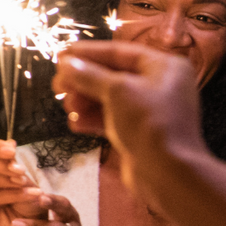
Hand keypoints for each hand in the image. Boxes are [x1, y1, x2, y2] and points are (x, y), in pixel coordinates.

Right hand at [0, 138, 47, 225]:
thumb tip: (10, 143)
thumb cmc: (25, 196)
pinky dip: (14, 194)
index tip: (12, 151)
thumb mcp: (23, 175)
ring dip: (2, 178)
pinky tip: (30, 194)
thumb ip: (13, 161)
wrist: (31, 222)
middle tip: (20, 171)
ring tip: (23, 183)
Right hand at [53, 41, 207, 200]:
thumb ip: (88, 75)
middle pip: (111, 76)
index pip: (119, 52)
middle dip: (83, 81)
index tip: (60, 55)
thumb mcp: (117, 91)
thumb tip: (65, 63)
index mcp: (163, 67)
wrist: (168, 174)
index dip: (88, 53)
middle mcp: (159, 85)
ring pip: (108, 98)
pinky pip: (111, 119)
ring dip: (84, 101)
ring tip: (68, 107)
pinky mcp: (139, 132)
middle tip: (57, 86)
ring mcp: (149, 110)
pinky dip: (93, 119)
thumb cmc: (149, 123)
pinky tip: (76, 124)